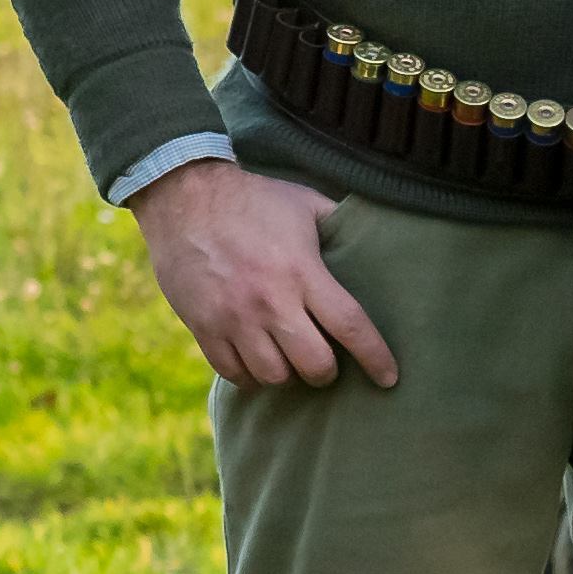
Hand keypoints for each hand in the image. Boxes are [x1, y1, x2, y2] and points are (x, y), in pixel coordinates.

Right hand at [137, 158, 399, 389]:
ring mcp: (233, 317)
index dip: (375, 358)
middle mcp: (270, 300)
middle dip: (327, 371)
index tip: (389, 378)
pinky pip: (232, 373)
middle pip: (314, 364)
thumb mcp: (303, 203)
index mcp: (302, 270)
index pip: (350, 326)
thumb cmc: (251, 198)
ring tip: (289, 361)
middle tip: (325, 361)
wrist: (183, 195)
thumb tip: (375, 236)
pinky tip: (257, 364)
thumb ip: (339, 225)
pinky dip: (250, 377)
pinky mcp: (203, 326)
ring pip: (273, 376)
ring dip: (288, 375)